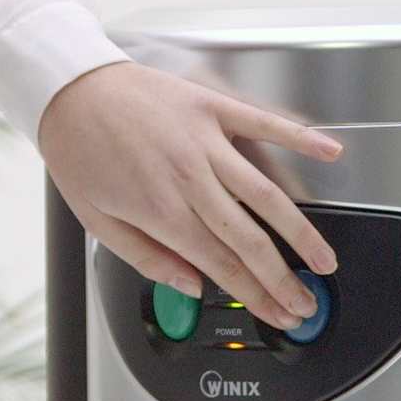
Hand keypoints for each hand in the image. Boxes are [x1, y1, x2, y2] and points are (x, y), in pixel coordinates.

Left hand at [38, 61, 343, 332]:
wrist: (69, 87)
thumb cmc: (79, 151)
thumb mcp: (98, 221)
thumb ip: (148, 259)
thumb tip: (191, 286)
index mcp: (161, 211)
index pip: (223, 266)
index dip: (256, 296)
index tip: (279, 314)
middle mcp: (190, 178)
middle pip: (250, 240)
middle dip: (283, 279)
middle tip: (306, 303)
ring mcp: (206, 141)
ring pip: (267, 194)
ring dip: (301, 231)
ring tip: (323, 260)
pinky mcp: (213, 106)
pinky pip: (265, 124)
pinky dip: (301, 137)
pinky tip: (331, 152)